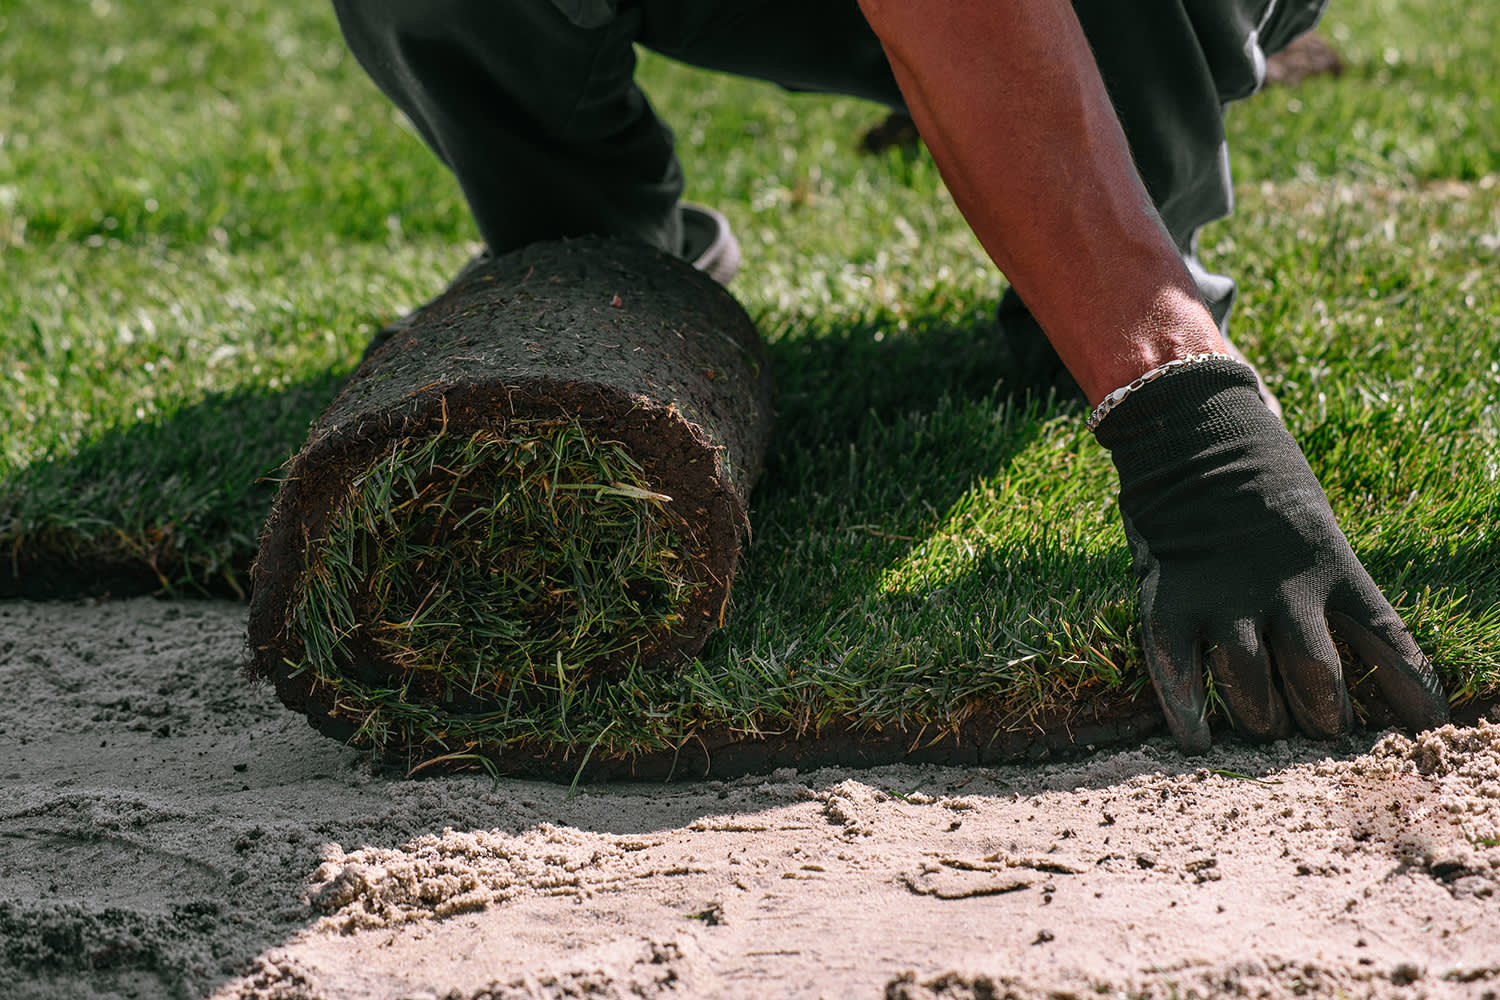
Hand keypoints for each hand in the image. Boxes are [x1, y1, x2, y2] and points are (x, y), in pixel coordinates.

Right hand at [1093, 358, 1448, 752]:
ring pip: (1254, 687)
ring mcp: (1224, 597)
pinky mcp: (1170, 597)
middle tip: (1324, 731)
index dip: (1411, 691)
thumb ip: (1327, 582)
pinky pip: (1178, 668)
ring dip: (1264, 720)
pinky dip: (1187, 711)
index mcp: (1333, 564)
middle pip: (1319, 679)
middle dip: (1326, 718)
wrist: (1191, 428)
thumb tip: (1351, 649)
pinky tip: (1195, 740)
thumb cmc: (1261, 479)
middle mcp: (1285, 589)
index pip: (1389, 642)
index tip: (1427, 728)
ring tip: (1265, 731)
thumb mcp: (1316, 523)